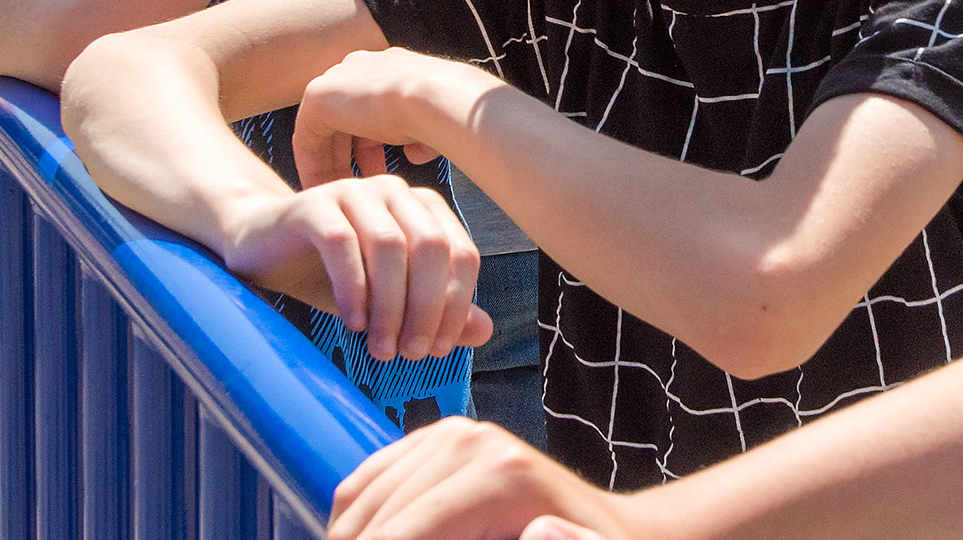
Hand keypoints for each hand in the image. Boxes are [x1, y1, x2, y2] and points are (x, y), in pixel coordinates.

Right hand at [221, 180, 486, 356]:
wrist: (262, 247)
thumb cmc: (331, 272)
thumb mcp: (388, 299)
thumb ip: (436, 311)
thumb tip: (485, 330)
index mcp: (421, 207)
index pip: (461, 254)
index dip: (456, 306)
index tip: (437, 350)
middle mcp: (392, 189)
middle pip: (431, 249)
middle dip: (425, 310)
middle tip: (409, 354)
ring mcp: (351, 190)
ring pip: (389, 248)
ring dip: (390, 307)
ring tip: (381, 348)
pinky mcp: (312, 203)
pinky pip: (342, 245)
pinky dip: (353, 290)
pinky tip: (353, 323)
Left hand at [295, 48, 492, 188]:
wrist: (440, 99)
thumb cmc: (447, 115)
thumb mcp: (432, 126)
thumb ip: (417, 138)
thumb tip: (412, 154)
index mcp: (385, 69)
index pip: (368, 111)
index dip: (372, 149)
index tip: (378, 179)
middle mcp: (357, 68)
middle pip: (343, 122)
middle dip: (349, 161)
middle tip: (355, 194)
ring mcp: (335, 79)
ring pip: (324, 132)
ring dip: (331, 167)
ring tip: (339, 199)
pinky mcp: (318, 96)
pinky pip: (307, 138)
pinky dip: (313, 166)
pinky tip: (323, 192)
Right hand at [328, 419, 632, 539]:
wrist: (615, 535)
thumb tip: (540, 536)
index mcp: (498, 476)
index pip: (403, 535)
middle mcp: (468, 441)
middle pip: (376, 516)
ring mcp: (449, 433)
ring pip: (360, 496)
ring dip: (347, 535)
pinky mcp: (436, 438)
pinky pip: (369, 479)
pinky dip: (353, 519)